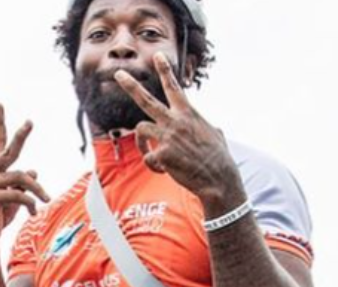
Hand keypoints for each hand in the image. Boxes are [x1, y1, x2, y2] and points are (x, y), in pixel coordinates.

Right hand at [0, 105, 50, 251]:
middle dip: (20, 136)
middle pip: (9, 151)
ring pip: (22, 177)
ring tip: (46, 199)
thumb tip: (35, 172)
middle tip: (30, 122)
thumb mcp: (12, 197)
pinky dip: (30, 203)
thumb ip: (21, 183)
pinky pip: (18, 194)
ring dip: (38, 190)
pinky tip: (33, 213)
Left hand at [115, 53, 243, 208]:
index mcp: (188, 113)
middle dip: (131, 86)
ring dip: (142, 143)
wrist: (218, 179)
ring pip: (141, 130)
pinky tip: (166, 171)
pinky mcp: (162, 154)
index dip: (165, 70)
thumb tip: (213, 128)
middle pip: (146, 100)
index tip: (157, 56)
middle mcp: (176, 121)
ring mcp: (167, 137)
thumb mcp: (215, 134)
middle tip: (118, 73)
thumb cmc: (219, 159)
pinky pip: (148, 158)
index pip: (174, 87)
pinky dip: (155, 167)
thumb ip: (206, 127)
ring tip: (151, 153)